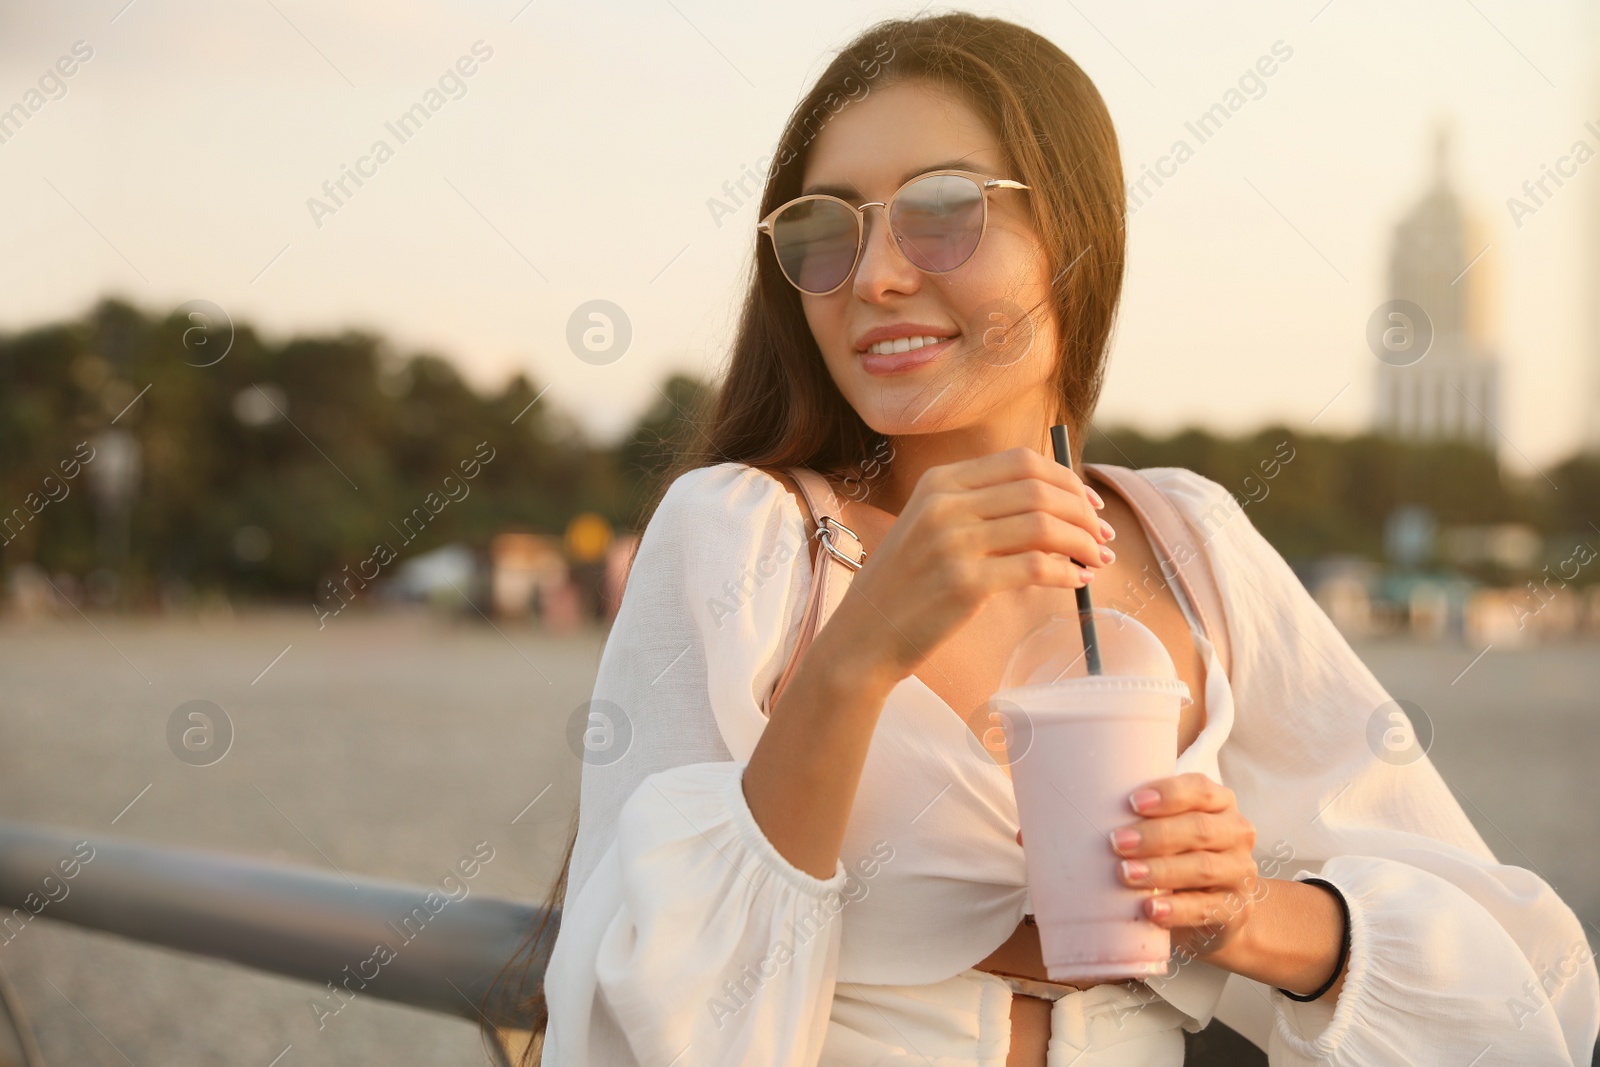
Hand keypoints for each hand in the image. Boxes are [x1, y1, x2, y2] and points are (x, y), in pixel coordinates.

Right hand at [831, 446, 1113, 680]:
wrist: (864, 635)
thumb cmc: (907, 586)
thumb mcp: (931, 528)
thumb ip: (980, 508)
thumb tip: (1057, 504)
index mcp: (939, 482)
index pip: (1022, 462)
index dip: (1066, 479)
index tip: (1090, 503)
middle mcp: (945, 504)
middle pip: (1039, 490)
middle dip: (1083, 511)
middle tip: (1103, 535)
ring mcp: (953, 542)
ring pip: (1044, 526)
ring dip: (1083, 542)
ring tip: (1099, 559)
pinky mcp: (964, 583)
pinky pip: (1036, 567)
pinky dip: (1067, 573)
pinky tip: (1077, 582)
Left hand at [1108, 772, 1260, 957]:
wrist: (1213, 912)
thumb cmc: (1176, 857)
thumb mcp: (1165, 831)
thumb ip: (1138, 816)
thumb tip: (1075, 810)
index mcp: (1220, 803)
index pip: (1200, 789)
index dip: (1169, 794)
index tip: (1133, 802)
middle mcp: (1236, 833)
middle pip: (1199, 828)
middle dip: (1155, 835)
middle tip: (1116, 842)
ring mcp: (1240, 873)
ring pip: (1203, 867)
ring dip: (1161, 870)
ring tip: (1126, 874)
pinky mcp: (1237, 910)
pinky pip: (1208, 908)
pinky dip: (1177, 909)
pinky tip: (1150, 909)